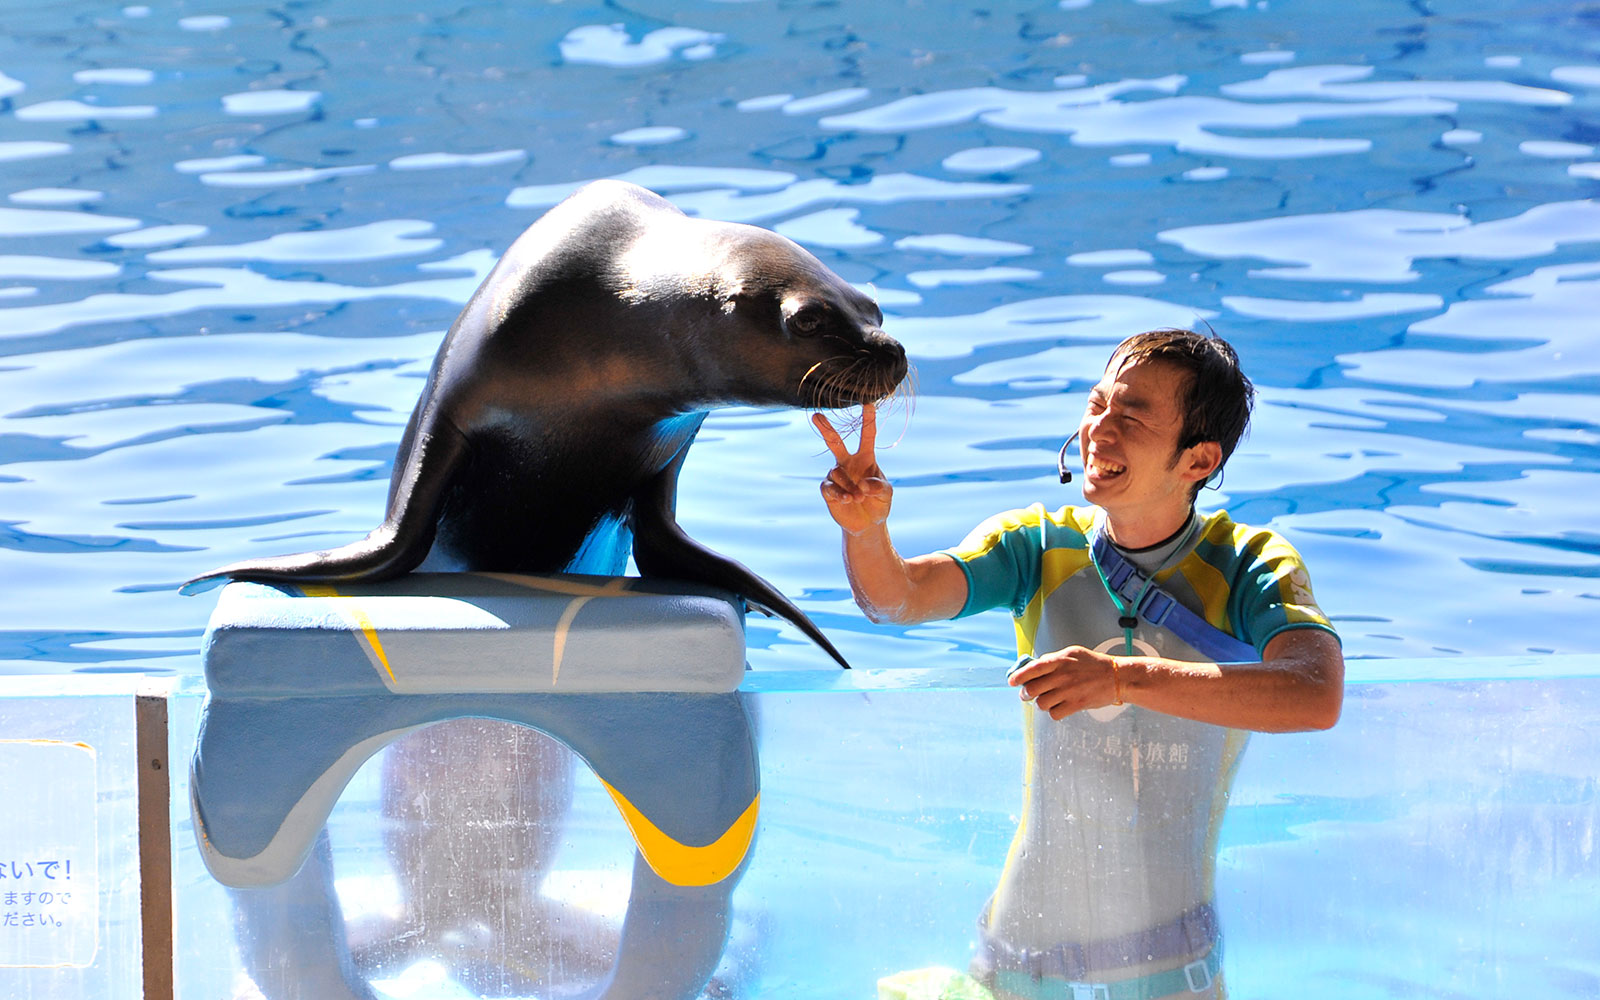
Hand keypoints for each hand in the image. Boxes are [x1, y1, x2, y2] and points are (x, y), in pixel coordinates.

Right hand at [813, 404, 892, 535]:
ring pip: (837, 472)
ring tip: (858, 497)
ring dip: (849, 485)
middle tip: (815, 416)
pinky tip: (847, 499)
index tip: (868, 402)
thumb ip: (879, 486)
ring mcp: (836, 475)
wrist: (867, 523)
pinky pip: (829, 487)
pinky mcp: (828, 490)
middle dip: (826, 429)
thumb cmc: (879, 502)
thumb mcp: (886, 493)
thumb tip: (864, 484)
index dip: (868, 419)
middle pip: (835, 442)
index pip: (867, 435)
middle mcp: (848, 463)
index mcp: (866, 457)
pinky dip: (839, 493)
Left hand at [1008, 645, 1121, 719]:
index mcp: (1059, 661)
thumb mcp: (1073, 653)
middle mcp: (1061, 676)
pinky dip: (1054, 712)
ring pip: (1041, 703)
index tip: (1011, 681)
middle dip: (1026, 694)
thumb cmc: (1094, 664)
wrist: (1117, 677)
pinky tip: (1058, 707)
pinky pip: (1054, 714)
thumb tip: (1034, 665)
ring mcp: (1068, 691)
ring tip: (1046, 700)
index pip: (1031, 669)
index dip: (1018, 676)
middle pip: (1032, 689)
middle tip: (1026, 695)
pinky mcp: (1076, 705)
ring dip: (1041, 703)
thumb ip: (1053, 659)